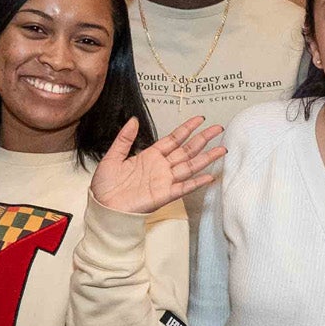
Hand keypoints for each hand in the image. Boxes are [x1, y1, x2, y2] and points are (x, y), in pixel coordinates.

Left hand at [88, 116, 224, 215]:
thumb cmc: (105, 186)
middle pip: (187, 150)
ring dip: (206, 158)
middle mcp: (161, 167)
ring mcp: (164, 181)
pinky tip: (209, 176)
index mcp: (150, 156)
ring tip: (222, 149)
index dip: (187, 129)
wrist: (102, 207)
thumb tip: (134, 120)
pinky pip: (183, 188)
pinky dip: (196, 183)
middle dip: (203, 139)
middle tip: (218, 128)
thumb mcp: (112, 157)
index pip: (173, 139)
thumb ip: (124, 139)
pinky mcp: (163, 195)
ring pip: (190, 166)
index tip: (200, 119)